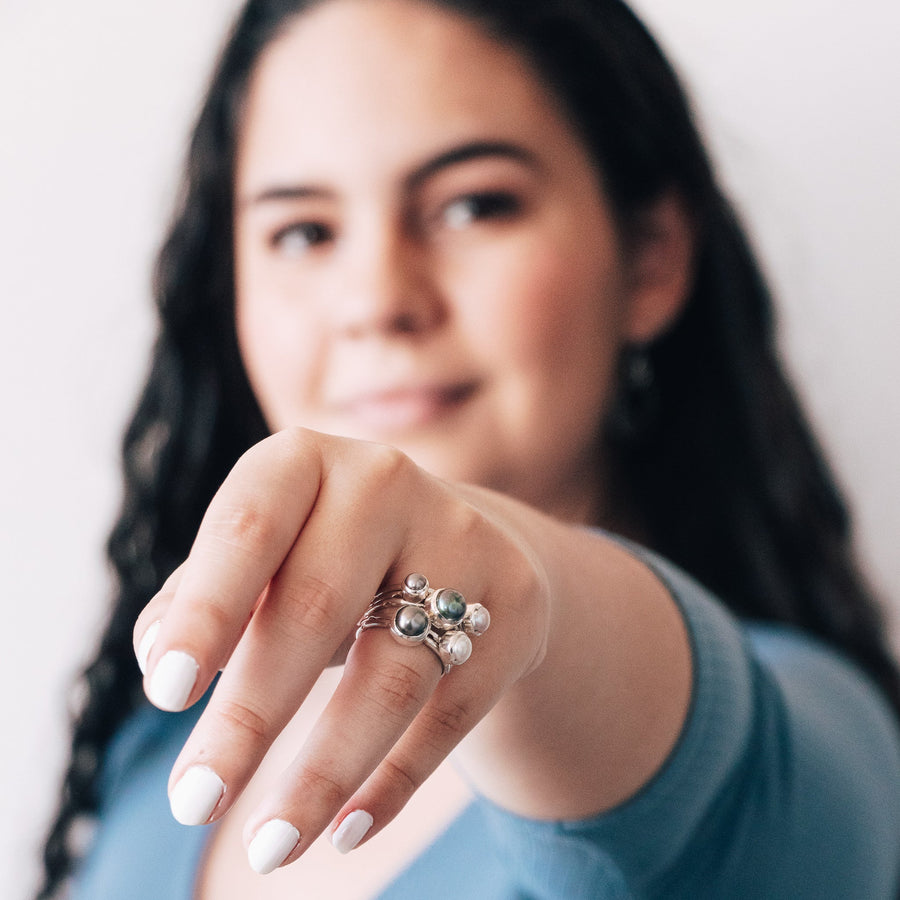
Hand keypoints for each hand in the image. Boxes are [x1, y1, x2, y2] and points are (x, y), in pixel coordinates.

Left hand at [133, 427, 549, 872]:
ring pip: (391, 674)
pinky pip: (450, 711)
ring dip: (322, 772)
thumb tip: (156, 656)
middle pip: (316, 609)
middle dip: (249, 715)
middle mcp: (386, 483)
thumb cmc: (327, 554)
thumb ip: (202, 594)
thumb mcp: (263, 556)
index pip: (248, 528)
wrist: (457, 544)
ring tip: (268, 847)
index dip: (207, 609)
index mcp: (305, 462)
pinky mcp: (515, 603)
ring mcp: (462, 538)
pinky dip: (393, 781)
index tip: (167, 693)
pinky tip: (342, 830)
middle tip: (195, 800)